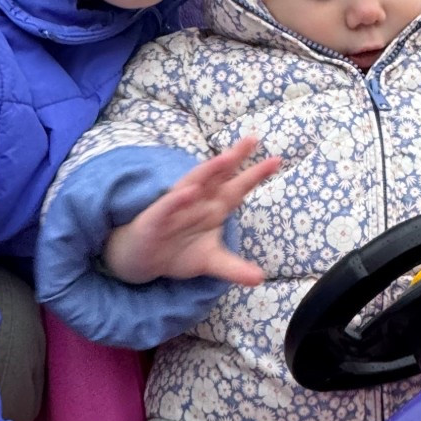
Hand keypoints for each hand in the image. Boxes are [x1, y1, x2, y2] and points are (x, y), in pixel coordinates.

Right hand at [103, 136, 280, 287]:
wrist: (144, 260)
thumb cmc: (179, 251)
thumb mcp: (211, 262)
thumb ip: (235, 269)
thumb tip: (260, 279)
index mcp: (214, 206)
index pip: (238, 187)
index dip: (256, 175)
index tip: (276, 161)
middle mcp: (198, 200)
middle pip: (219, 175)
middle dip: (234, 158)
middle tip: (252, 140)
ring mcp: (178, 205)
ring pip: (194, 182)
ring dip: (209, 171)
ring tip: (226, 159)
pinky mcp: (157, 217)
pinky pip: (168, 205)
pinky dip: (178, 198)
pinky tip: (189, 192)